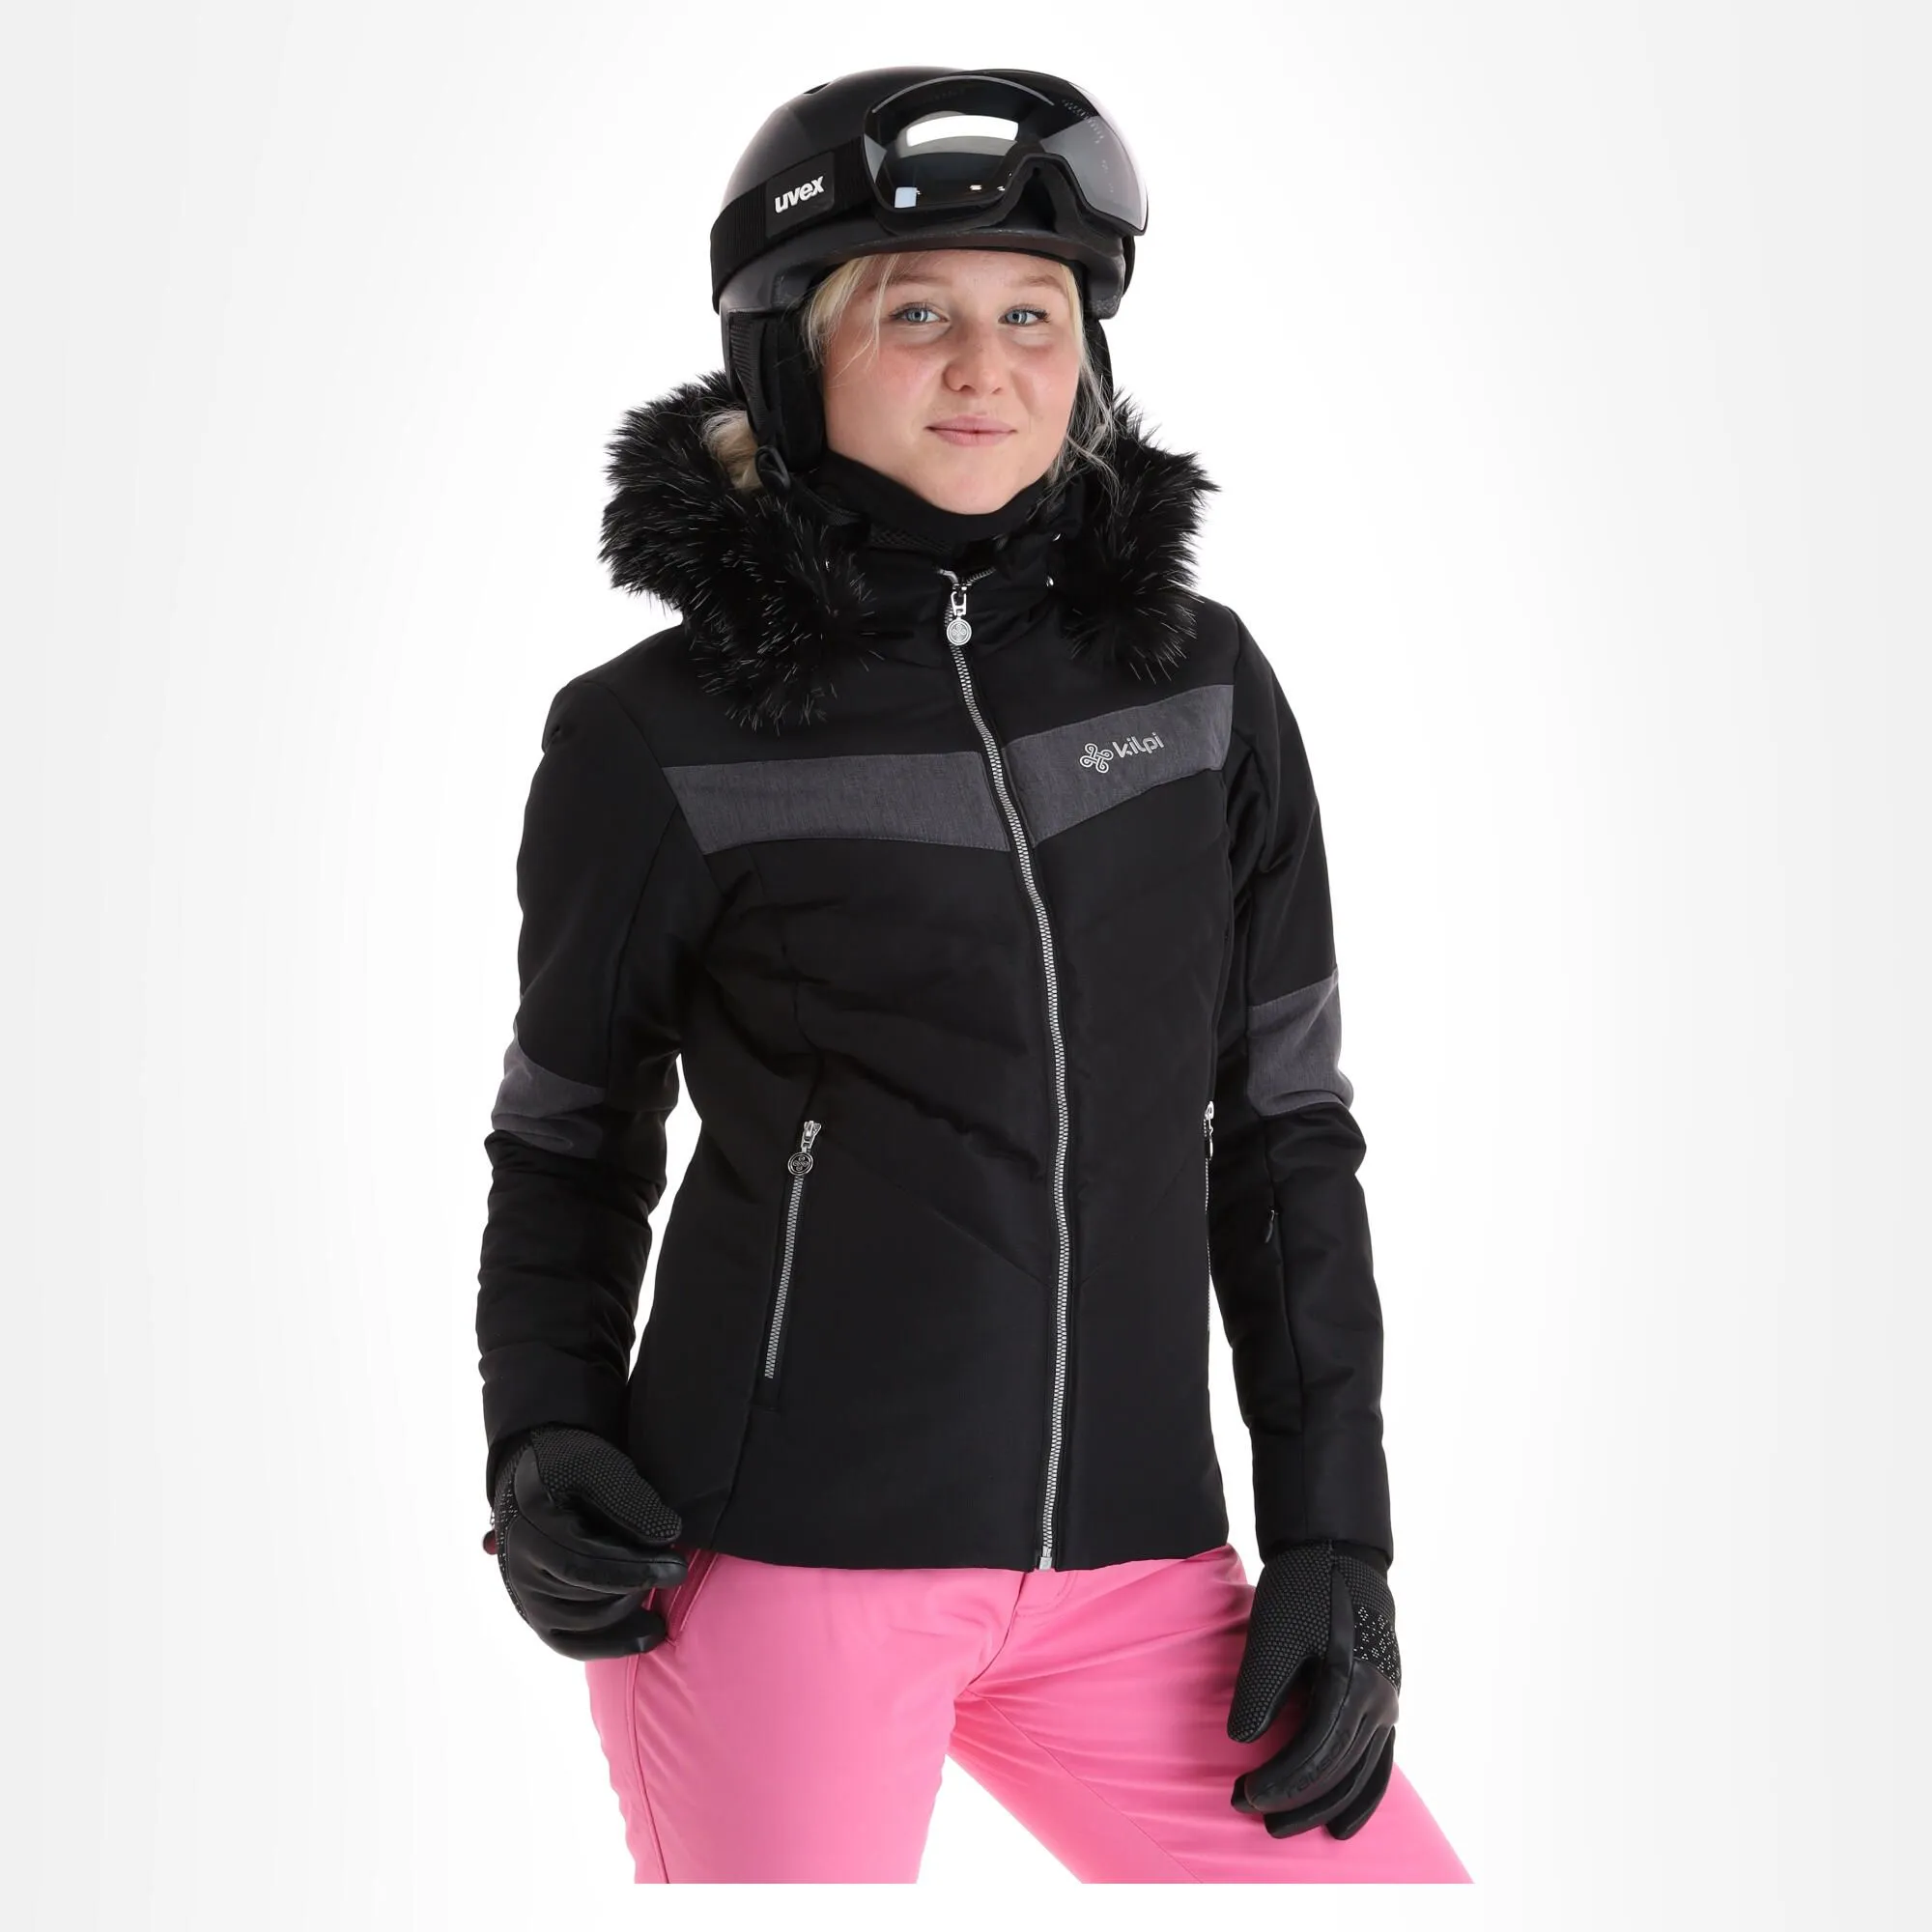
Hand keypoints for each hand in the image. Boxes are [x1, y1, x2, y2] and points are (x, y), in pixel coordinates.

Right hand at [482, 1425, 689, 1659]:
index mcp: (532, 1529)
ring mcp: (525, 1599)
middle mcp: (520, 1571)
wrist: (533, 1477)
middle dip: (638, 1584)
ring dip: (630, 1606)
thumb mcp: (600, 1465)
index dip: (636, 1570)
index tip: (677, 1567)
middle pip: (590, 1597)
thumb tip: (667, 1537)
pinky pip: (573, 1645)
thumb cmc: (570, 1466)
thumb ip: (631, 1500)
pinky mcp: (537, 1616)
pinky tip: (652, 1633)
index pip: (587, 1565)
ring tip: (657, 1583)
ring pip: (588, 1623)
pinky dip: (614, 1644)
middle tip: (672, 1566)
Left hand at [1227, 1539, 1400, 1839]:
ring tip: (1283, 1827)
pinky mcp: (1388, 1705)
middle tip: (1250, 1812)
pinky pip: (1380, 1766)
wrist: (1341, 1556)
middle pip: (1338, 1772)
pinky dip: (1362, 1798)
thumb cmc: (1301, 1590)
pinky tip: (1343, 1827)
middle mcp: (1379, 1702)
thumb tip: (1242, 1743)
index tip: (1242, 1794)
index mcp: (1351, 1684)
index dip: (1277, 1782)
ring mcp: (1389, 1706)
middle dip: (1294, 1800)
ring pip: (1360, 1776)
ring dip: (1323, 1807)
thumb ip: (1258, 1690)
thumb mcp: (1271, 1633)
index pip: (1313, 1754)